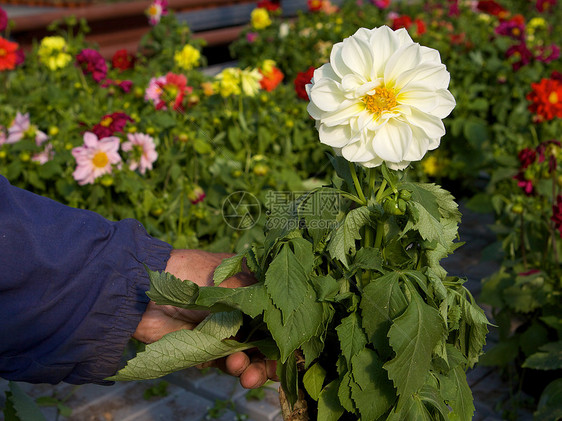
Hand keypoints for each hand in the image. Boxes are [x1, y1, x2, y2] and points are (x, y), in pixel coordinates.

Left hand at [133, 249, 276, 388]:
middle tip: (270, 373)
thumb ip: (258, 302)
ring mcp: (223, 327)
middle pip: (264, 338)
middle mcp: (240, 308)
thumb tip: (284, 321)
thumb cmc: (192, 274)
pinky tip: (231, 363)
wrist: (147, 291)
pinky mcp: (205, 345)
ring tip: (244, 372)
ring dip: (251, 366)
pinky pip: (225, 361)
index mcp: (252, 287)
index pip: (275, 314)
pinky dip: (231, 365)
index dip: (284, 334)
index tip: (290, 352)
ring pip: (247, 353)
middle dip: (268, 358)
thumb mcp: (232, 282)